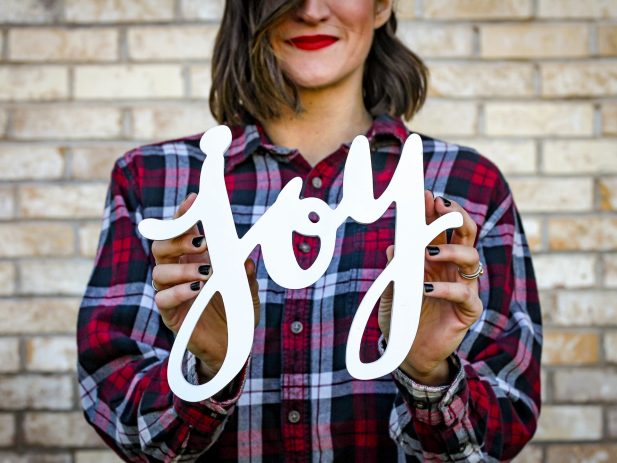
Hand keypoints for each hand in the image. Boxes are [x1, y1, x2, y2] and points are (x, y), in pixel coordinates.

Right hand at [151, 193, 260, 381]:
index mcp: (195, 257)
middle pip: (162, 245)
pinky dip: (179, 292)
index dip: (184, 214)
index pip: (182, 231)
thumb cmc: (237, 310)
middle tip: (201, 242)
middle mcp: (179, 271)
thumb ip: (245, 273)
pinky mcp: (171, 314)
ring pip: (159, 271)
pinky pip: (163, 298)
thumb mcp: (247, 289)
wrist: (232, 345)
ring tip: (206, 273)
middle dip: (177, 238)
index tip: (193, 201)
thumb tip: (245, 260)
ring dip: (182, 268)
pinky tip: (197, 290)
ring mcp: (172, 292)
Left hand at [378, 192, 483, 385]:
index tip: (426, 194)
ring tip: (429, 253)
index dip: (436, 211)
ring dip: (451, 251)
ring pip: (472, 258)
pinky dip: (446, 289)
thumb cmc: (402, 317)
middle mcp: (453, 269)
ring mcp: (464, 288)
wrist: (409, 353)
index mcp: (437, 259)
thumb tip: (394, 245)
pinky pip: (465, 294)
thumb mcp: (393, 289)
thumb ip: (395, 268)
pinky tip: (427, 289)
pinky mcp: (468, 311)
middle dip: (455, 216)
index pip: (441, 228)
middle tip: (440, 206)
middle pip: (466, 234)